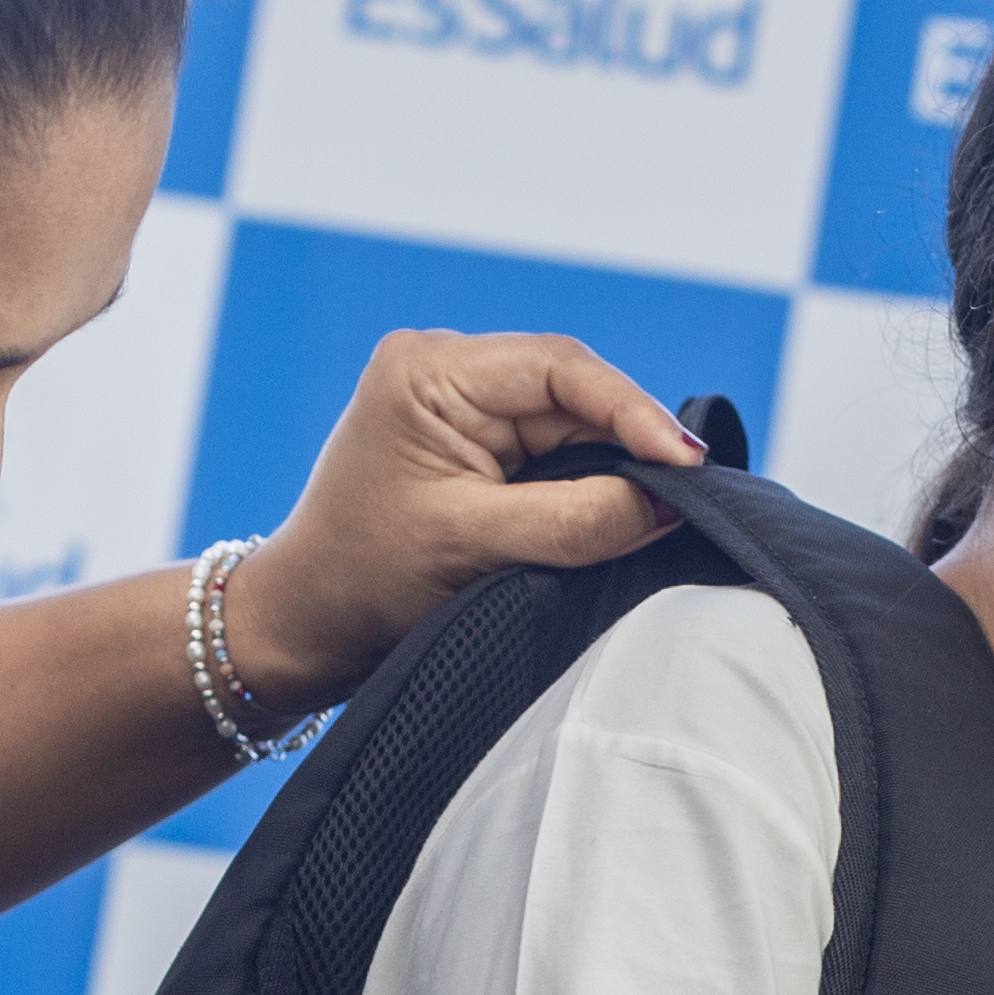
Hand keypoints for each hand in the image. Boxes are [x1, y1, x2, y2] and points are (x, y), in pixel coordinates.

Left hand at [231, 333, 701, 710]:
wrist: (304, 625)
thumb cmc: (361, 582)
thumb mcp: (473, 547)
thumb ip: (576, 521)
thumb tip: (665, 503)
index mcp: (428, 371)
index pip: (559, 370)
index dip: (632, 413)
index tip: (686, 464)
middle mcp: (443, 369)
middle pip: (572, 391)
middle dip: (629, 441)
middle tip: (689, 495)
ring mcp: (458, 402)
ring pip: (569, 422)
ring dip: (613, 463)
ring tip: (662, 505)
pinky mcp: (471, 440)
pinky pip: (552, 447)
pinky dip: (588, 478)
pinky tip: (621, 505)